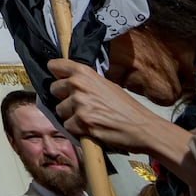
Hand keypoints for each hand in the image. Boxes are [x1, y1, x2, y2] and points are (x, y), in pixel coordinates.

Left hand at [48, 58, 189, 160]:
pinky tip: (90, 128)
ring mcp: (79, 103)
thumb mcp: (105, 84)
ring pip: (59, 110)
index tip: (60, 79)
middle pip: (53, 89)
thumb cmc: (126, 107)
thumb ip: (85, 81)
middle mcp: (78, 85)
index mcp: (84, 72)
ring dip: (70, 116)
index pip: (54, 66)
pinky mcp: (81, 122)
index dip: (56, 74)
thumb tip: (68, 81)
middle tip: (79, 105)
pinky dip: (76, 130)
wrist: (142, 126)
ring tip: (87, 118)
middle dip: (63, 98)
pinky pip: (67, 126)